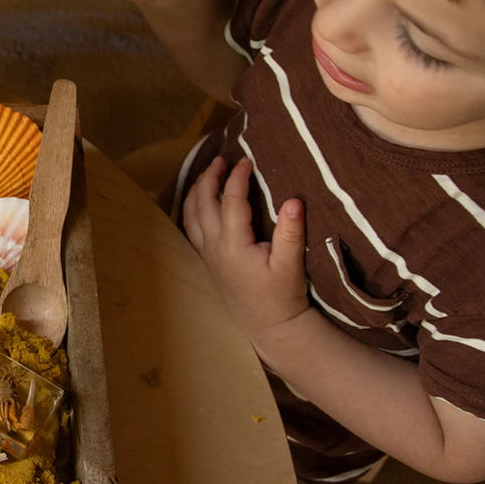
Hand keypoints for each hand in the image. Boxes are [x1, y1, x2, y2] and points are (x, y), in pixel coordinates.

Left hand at [182, 156, 309, 340]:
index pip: (231, 202)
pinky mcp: (208, 260)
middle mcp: (214, 247)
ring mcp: (207, 254)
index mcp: (233, 245)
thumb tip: (293, 201)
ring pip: (191, 215)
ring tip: (208, 173)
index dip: (238, 178)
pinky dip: (191, 208)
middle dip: (210, 178)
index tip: (247, 160)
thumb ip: (290, 233)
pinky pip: (191, 228)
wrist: (268, 324)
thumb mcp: (291, 265)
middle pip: (203, 203)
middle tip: (221, 159)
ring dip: (197, 191)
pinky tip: (199, 200)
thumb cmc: (282, 295)